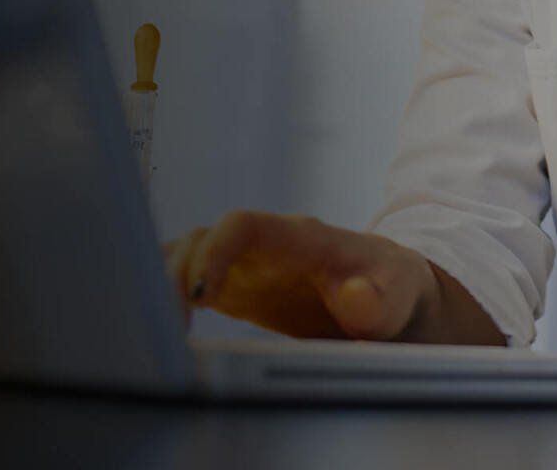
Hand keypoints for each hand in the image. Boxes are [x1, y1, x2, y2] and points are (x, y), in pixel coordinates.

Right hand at [162, 213, 442, 339]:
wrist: (393, 299)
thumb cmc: (395, 290)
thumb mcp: (398, 295)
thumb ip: (378, 298)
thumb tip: (351, 294)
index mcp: (303, 239)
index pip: (244, 226)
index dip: (213, 252)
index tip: (200, 295)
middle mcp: (266, 246)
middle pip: (201, 239)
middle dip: (175, 273)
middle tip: (173, 323)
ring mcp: (247, 265)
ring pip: (187, 255)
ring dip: (164, 284)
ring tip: (163, 329)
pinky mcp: (236, 289)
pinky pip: (188, 278)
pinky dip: (166, 293)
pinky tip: (159, 324)